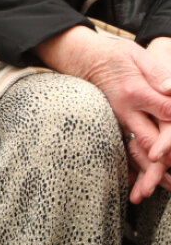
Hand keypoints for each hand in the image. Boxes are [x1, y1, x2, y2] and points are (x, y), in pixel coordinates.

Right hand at [38, 25, 170, 200]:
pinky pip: (128, 151)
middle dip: (163, 163)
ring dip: (150, 174)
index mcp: (134, 91)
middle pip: (150, 141)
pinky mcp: (117, 125)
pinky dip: (138, 169)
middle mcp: (125, 111)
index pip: (166, 112)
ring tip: (158, 190)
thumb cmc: (113, 54)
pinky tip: (145, 184)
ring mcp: (119, 121)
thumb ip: (156, 72)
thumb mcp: (135, 56)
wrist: (81, 58)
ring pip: (137, 152)